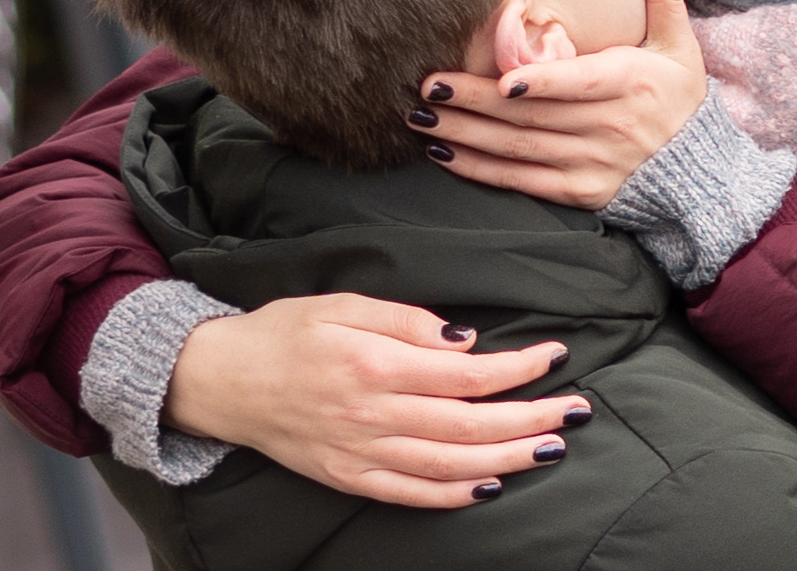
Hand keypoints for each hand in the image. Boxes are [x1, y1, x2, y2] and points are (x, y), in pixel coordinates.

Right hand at [165, 293, 589, 507]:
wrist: (220, 380)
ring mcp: (359, 453)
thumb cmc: (285, 331)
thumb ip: (407, 319)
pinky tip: (489, 485)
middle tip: (576, 410)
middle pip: (469, 424)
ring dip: (507, 458)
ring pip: (449, 464)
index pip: (467, 374)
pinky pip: (409, 493)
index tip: (555, 356)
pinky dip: (453, 494)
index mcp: (375, 364)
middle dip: (531, 418)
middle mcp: (372, 415)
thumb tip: (465, 340)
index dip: (519, 368)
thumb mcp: (343, 302)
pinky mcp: (346, 476)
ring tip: (550, 449)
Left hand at [414, 0, 706, 208]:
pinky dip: (482, 170)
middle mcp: (609, 127)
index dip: (544, 83)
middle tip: (429, 86)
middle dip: (477, 100)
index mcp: (630, 83)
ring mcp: (592, 163)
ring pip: (521, 148)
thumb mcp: (680, 43)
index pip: (581, 83)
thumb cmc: (679, 96)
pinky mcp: (579, 192)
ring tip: (422, 117)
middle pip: (534, 115)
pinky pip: (523, 182)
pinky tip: (446, 154)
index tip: (504, 78)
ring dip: (468, 134)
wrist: (698, 170)